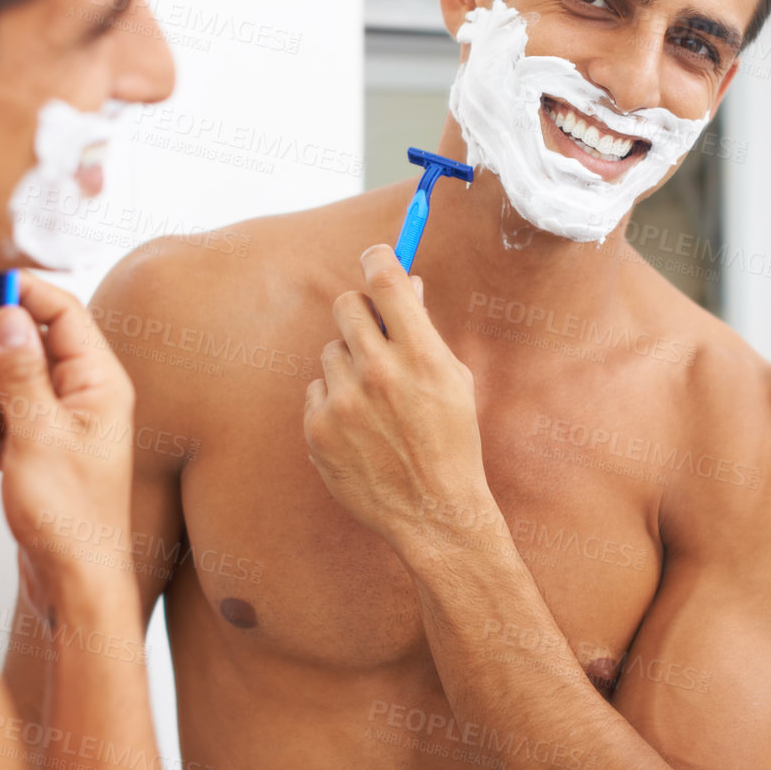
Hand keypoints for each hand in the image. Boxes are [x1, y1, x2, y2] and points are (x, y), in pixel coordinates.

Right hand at [0, 272, 136, 608]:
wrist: (73, 583)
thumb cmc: (73, 521)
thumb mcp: (37, 435)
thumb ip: (19, 370)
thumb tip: (8, 314)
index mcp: (98, 382)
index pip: (60, 311)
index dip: (17, 291)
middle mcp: (81, 397)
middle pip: (15, 347)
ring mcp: (56, 423)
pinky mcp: (33, 449)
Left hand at [303, 245, 493, 559]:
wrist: (433, 512)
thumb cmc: (451, 442)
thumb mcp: (453, 380)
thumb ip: (424, 329)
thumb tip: (405, 282)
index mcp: (421, 356)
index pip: (386, 279)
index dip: (379, 258)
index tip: (376, 257)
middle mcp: (379, 373)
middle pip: (347, 305)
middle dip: (361, 312)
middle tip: (374, 332)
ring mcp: (344, 402)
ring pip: (331, 351)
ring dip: (349, 365)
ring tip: (376, 401)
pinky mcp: (318, 429)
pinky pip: (317, 390)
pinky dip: (334, 402)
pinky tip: (360, 429)